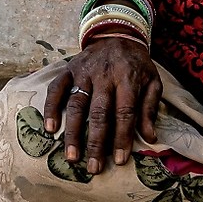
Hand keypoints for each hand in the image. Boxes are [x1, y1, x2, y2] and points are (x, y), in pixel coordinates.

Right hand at [41, 36, 160, 174]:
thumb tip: (150, 138)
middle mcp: (104, 75)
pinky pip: (56, 89)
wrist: (117, 33)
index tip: (119, 160)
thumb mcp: (152, 81)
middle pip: (98, 113)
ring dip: (72, 132)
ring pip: (76, 105)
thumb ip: (149, 108)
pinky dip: (50, 108)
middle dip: (96, 142)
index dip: (122, 137)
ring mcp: (83, 72)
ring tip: (71, 156)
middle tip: (93, 168)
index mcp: (127, 78)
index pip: (124, 112)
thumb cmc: (136, 64)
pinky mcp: (68, 69)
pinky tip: (49, 128)